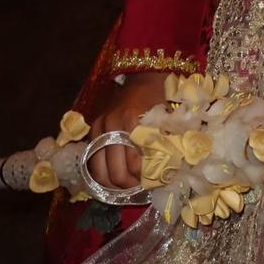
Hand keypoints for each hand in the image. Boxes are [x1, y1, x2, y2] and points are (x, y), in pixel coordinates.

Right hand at [89, 72, 168, 191]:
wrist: (145, 75)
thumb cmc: (162, 94)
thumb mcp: (170, 114)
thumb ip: (167, 140)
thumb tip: (170, 170)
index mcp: (132, 120)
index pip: (133, 163)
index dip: (143, 177)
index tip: (153, 182)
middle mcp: (111, 125)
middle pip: (114, 170)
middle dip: (127, 185)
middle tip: (140, 189)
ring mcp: (99, 127)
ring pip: (98, 169)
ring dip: (112, 184)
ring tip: (127, 188)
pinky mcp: (93, 129)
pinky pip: (92, 159)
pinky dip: (101, 173)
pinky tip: (113, 180)